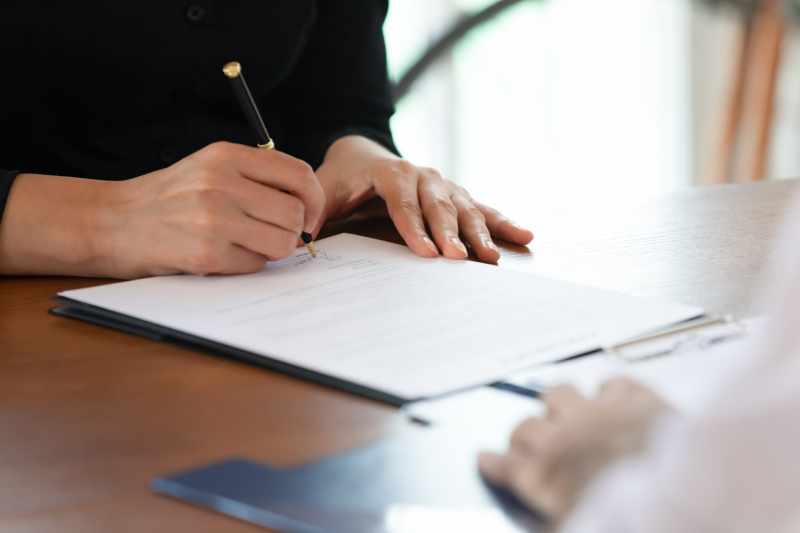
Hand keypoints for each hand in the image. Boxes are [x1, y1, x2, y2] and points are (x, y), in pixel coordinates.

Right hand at [102, 142, 324, 277]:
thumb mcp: (210, 167)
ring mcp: (213, 218)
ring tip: (248, 244)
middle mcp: (222, 183)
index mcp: (227, 156)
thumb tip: (308, 204)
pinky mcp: (206, 252)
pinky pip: (256, 264)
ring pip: (282, 242)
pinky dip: (248, 264)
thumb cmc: (170, 198)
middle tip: (277, 236)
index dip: (314, 199)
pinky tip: (225, 255)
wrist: (113, 221)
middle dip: (294, 230)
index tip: (310, 216)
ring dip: (273, 250)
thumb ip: (256, 176)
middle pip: (295, 212)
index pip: (298, 174)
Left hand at [316, 136, 532, 262]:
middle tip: (461, 259)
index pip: (403, 201)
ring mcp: (442, 183)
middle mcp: (421, 174)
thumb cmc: (343, 179)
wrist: (362, 155)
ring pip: (465, 207)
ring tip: (493, 257)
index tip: (426, 252)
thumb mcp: (325, 189)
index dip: (415, 226)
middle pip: (439, 204)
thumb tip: (305, 235)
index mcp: (390, 172)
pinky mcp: (455, 194)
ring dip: (481, 232)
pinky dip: (503, 222)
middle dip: (451, 233)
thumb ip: (317, 208)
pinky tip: (524, 236)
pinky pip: (482, 207)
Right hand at [478, 379, 670, 522]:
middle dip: (526, 437)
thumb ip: (545, 503)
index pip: (508, 464)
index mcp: (550, 476)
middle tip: (537, 445)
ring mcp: (599, 414)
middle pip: (526, 427)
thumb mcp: (575, 520)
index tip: (487, 458)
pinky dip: (610, 393)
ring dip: (560, 407)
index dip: (496, 463)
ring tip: (571, 416)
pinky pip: (612, 383)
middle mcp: (566, 438)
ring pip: (559, 392)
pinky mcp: (637, 400)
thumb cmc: (634, 519)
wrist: (695, 507)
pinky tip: (614, 404)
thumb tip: (507, 478)